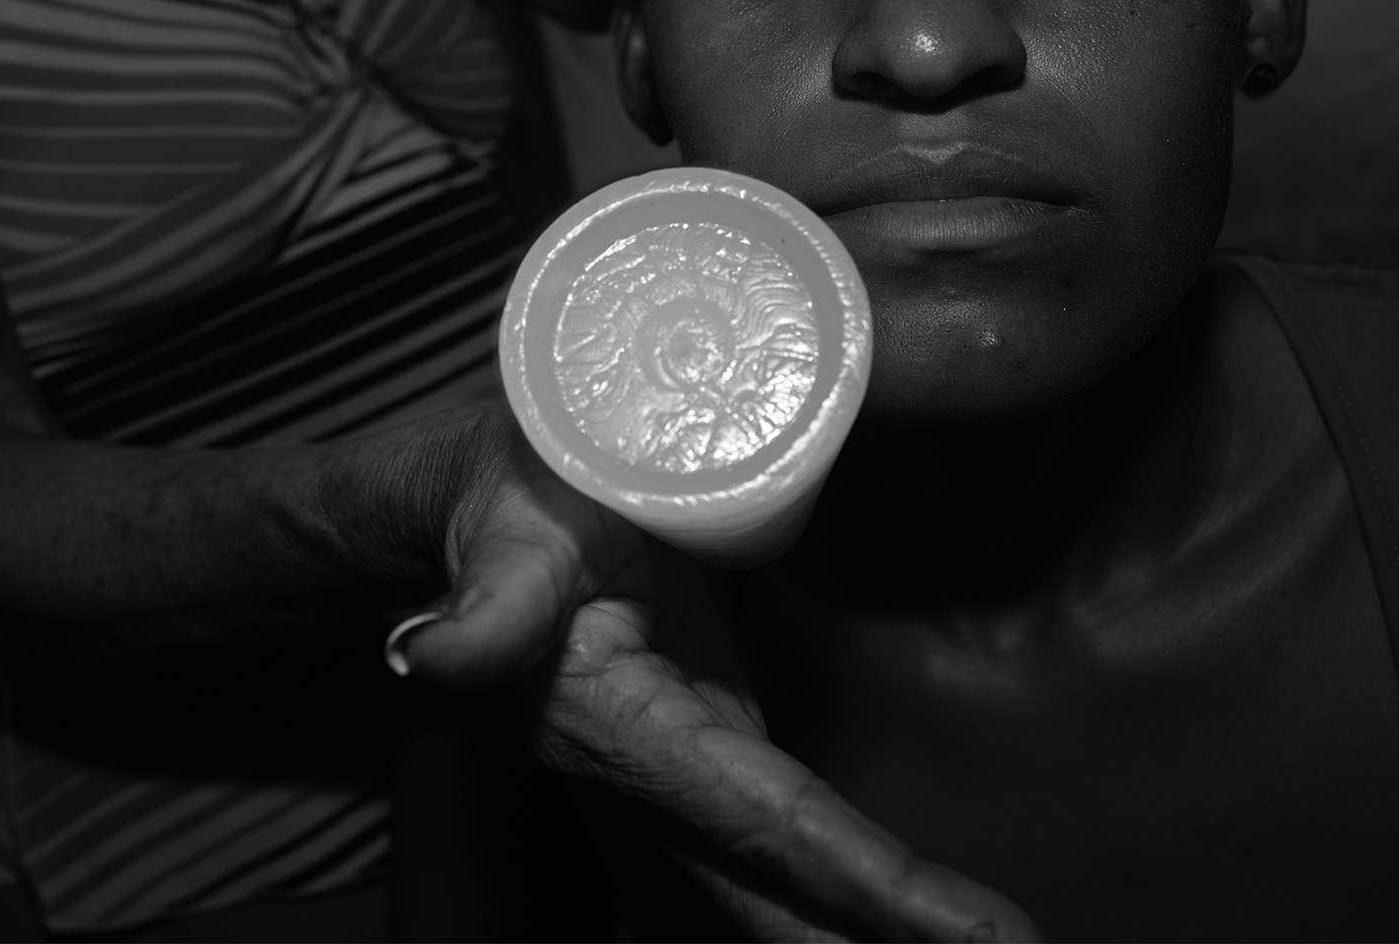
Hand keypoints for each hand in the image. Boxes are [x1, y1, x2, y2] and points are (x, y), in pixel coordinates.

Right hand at [396, 408, 1038, 941]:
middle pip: (783, 896)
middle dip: (884, 943)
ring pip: (779, 886)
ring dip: (867, 930)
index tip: (971, 937)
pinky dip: (842, 886)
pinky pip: (780, 842)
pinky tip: (899, 915)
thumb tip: (427, 655)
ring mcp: (680, 767)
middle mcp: (653, 773)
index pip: (769, 824)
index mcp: (620, 730)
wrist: (468, 507)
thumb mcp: (503, 535)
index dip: (870, 886)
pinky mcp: (701, 740)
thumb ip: (485, 606)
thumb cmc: (503, 500)